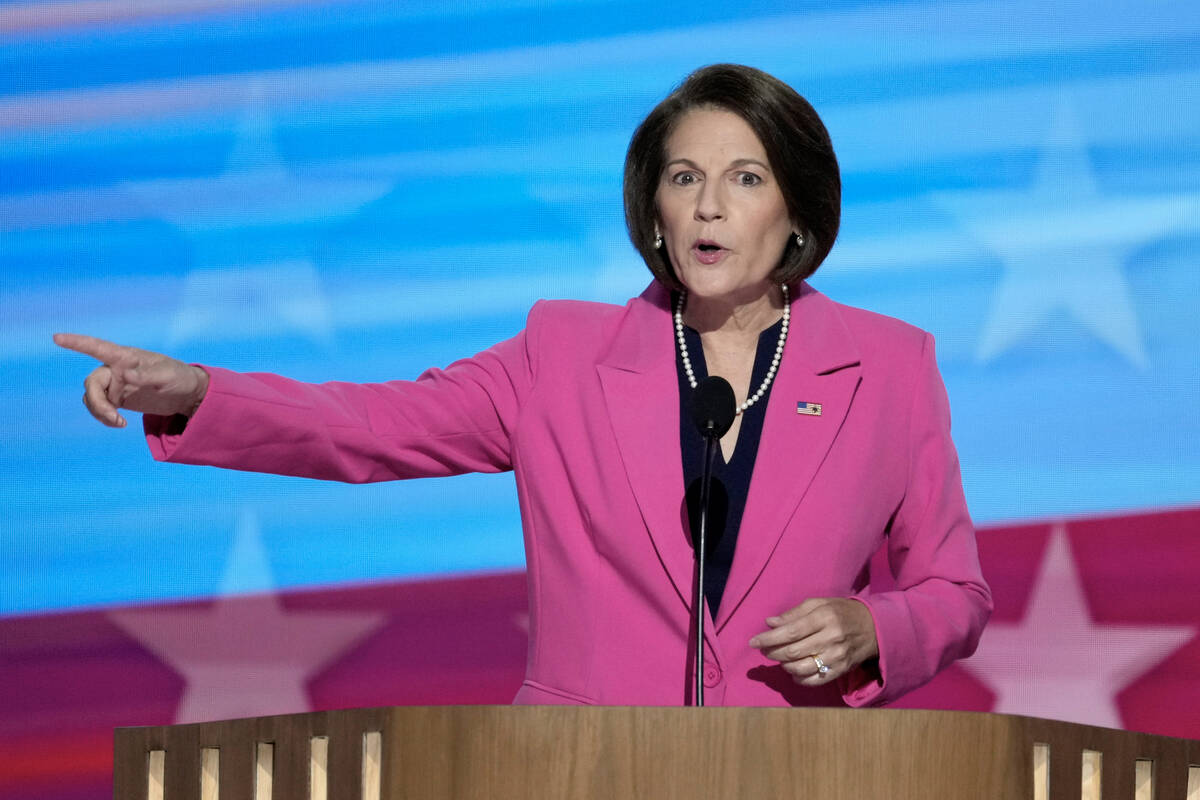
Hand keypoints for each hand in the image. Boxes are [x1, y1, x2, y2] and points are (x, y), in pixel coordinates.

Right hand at [53, 333, 209, 427]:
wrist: (186, 394)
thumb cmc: (179, 377)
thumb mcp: (167, 376)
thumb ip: (146, 375)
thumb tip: (124, 373)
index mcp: (126, 357)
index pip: (98, 347)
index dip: (77, 343)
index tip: (57, 338)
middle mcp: (116, 368)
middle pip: (92, 383)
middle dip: (97, 402)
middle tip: (113, 417)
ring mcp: (116, 384)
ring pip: (92, 397)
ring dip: (100, 412)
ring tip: (120, 423)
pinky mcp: (118, 398)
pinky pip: (100, 407)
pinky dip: (105, 417)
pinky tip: (120, 423)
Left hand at [749, 597, 878, 685]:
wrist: (874, 627)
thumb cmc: (841, 611)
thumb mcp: (819, 604)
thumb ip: (793, 613)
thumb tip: (769, 623)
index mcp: (824, 617)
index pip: (790, 631)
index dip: (769, 638)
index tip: (753, 642)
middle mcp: (831, 637)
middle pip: (793, 651)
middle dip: (773, 652)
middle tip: (764, 650)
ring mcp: (837, 656)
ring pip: (802, 668)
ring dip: (784, 665)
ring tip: (779, 659)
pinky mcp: (842, 670)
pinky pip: (815, 680)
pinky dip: (799, 678)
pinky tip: (793, 671)